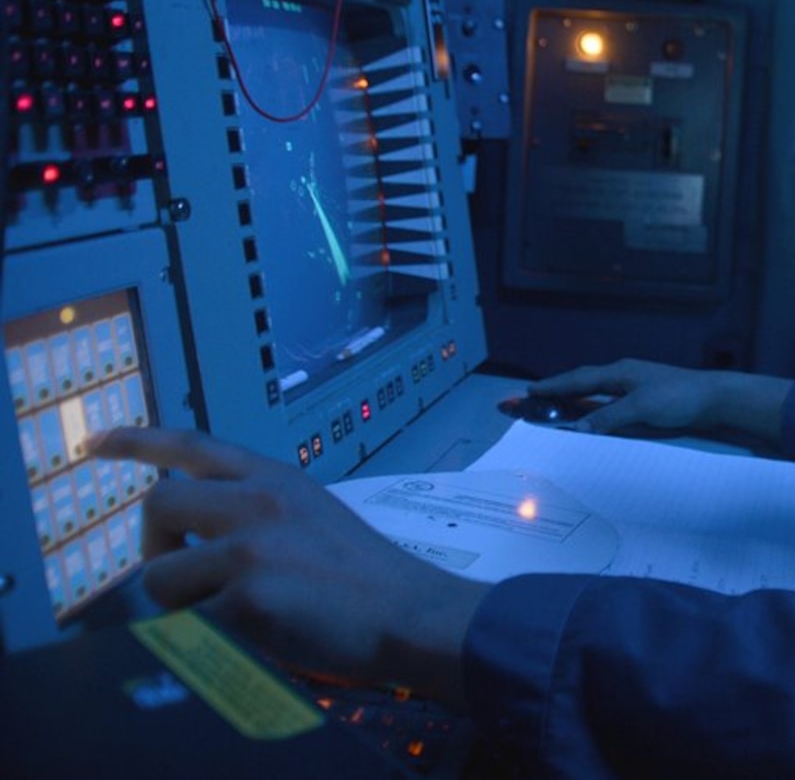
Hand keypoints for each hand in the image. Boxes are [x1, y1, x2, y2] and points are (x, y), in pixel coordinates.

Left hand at [90, 427, 487, 707]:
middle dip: (155, 547)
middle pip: (158, 505)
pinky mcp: (248, 598)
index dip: (136, 442)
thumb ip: (256, 509)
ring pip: (161, 576)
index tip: (93, 444)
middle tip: (183, 577)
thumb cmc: (364, 574)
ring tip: (230, 615)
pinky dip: (209, 640)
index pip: (192, 445)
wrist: (411, 612)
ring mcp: (252, 548)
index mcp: (276, 477)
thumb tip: (192, 535)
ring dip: (183, 605)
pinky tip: (253, 639)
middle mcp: (259, 501)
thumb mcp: (312, 513)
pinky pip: (189, 624)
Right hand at [525, 359, 791, 444]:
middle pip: (582, 383)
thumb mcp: (641, 408)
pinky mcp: (646, 400)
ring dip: (573, 401)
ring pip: (595, 393)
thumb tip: (576, 429)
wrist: (715, 399)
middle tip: (531, 401)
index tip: (527, 392)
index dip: (552, 387)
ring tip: (553, 410)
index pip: (578, 379)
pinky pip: (609, 403)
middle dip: (556, 392)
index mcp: (619, 372)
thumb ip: (608, 418)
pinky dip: (593, 410)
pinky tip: (590, 419)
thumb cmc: (678, 398)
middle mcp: (623, 376)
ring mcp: (635, 387)